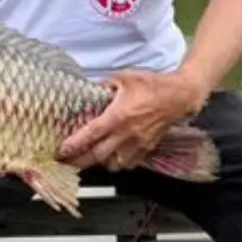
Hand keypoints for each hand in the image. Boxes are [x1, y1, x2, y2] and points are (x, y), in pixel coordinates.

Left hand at [57, 70, 202, 171]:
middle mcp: (127, 133)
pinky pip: (129, 163)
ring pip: (113, 164)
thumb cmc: (152, 85)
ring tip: (88, 159)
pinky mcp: (147, 148)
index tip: (62, 151)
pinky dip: (117, 163)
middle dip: (79, 161)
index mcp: (118, 116)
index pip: (91, 134)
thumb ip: (104, 84)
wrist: (179, 97)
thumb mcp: (124, 78)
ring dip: (99, 164)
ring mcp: (138, 144)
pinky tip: (111, 157)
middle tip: (66, 162)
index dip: (75, 144)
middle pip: (98, 155)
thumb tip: (89, 88)